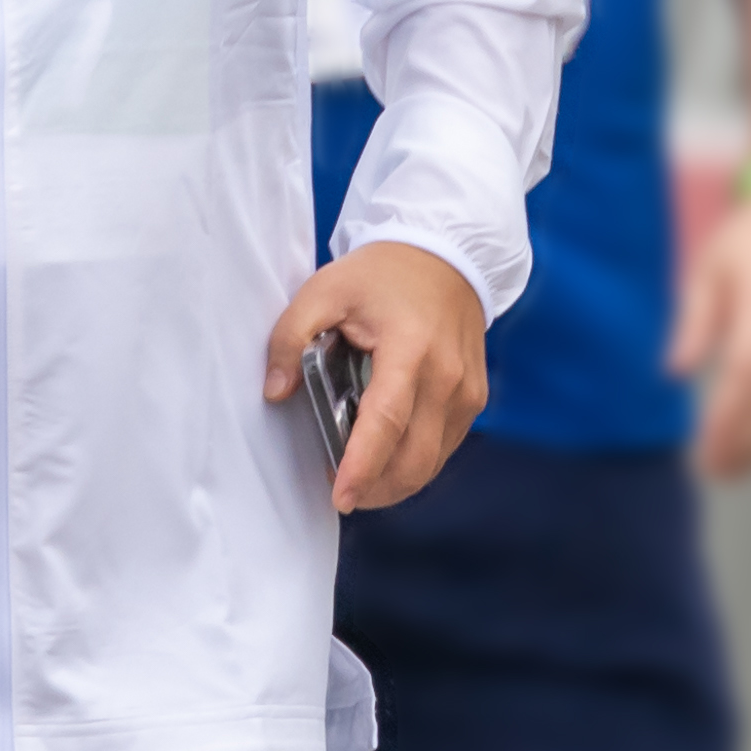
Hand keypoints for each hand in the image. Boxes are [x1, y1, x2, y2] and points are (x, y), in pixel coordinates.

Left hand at [268, 238, 488, 514]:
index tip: (340, 496)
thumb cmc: (382, 274)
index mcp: (410, 348)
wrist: (445, 254)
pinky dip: (416, 462)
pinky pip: (445, 447)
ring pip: (433, 461)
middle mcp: (446, 377)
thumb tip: (276, 392)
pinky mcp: (474, 398)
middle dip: (377, 487)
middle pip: (414, 457)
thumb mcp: (324, 290)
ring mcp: (466, 391)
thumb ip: (290, 338)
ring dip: (396, 482)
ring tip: (361, 477)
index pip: (386, 422)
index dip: (362, 466)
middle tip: (342, 492)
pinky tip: (389, 458)